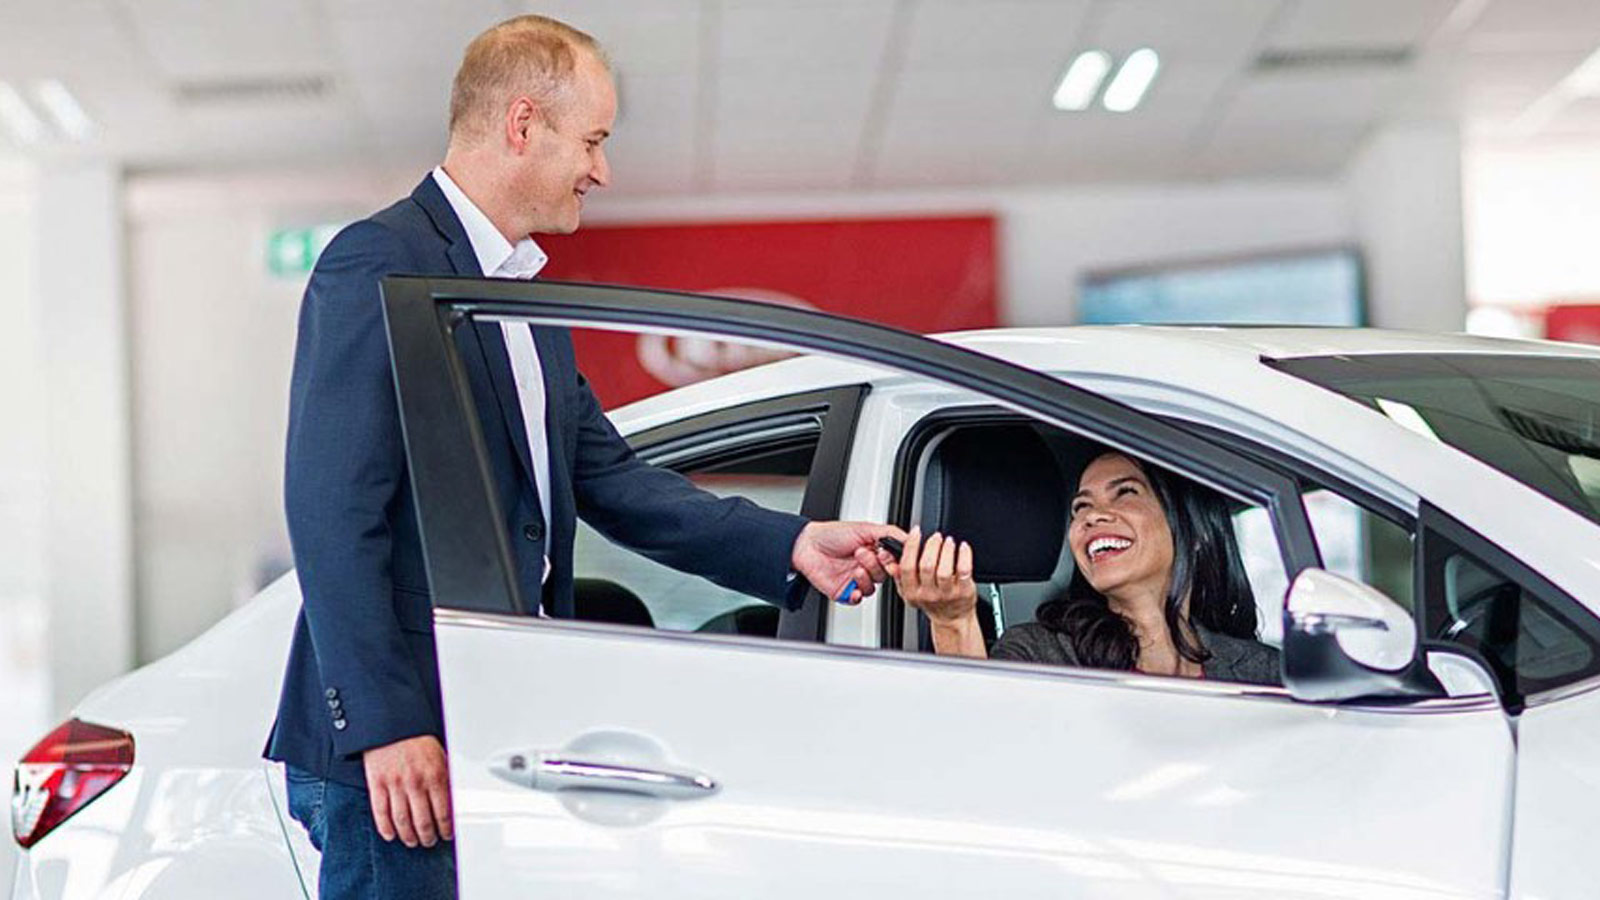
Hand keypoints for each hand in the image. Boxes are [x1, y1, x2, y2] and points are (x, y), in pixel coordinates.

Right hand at [363, 735, 452, 847]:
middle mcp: (415, 782)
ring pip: (402, 822)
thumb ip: (447, 779)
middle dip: (428, 837)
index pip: (443, 812)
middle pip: (423, 822)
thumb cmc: (417, 740)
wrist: (391, 724)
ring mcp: (395, 784)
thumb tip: (456, 801)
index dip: (446, 829)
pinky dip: (386, 828)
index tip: (447, 835)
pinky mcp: (376, 784)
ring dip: (409, 836)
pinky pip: (381, 813)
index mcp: (435, 775)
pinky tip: (391, 835)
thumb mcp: (440, 756)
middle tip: (430, 841)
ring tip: (413, 841)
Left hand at [791, 521, 906, 603]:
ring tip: (855, 565)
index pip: (893, 562)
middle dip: (877, 565)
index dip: (893, 561)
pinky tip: (853, 584)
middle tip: (869, 554)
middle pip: (884, 575)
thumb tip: (910, 537)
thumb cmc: (832, 534)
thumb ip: (890, 533)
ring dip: (866, 577)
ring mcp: (856, 580)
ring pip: (873, 587)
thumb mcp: (865, 527)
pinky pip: (857, 599)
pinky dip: (857, 594)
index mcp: (874, 552)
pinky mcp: (844, 591)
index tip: (887, 555)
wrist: (807, 545)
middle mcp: (866, 567)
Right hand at [888, 526, 976, 625]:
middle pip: (927, 566)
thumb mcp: (909, 592)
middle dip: (931, 546)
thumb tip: (888, 559)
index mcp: (912, 592)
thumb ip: (899, 575)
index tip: (916, 532)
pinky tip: (963, 547)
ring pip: (944, 569)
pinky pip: (964, 571)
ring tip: (948, 541)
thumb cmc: (932, 602)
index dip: (911, 546)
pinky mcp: (963, 592)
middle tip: (936, 536)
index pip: (907, 566)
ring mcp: (947, 594)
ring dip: (946, 550)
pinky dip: (964, 556)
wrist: (952, 618)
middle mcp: (928, 594)